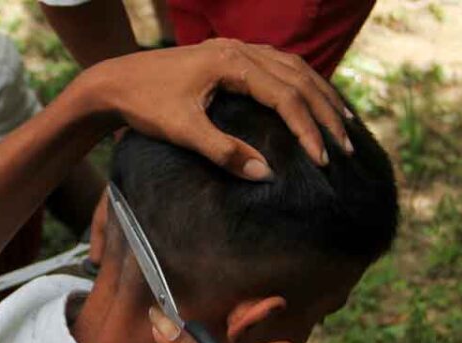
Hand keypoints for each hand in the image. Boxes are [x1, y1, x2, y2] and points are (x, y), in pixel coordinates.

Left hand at [79, 39, 352, 179]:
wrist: (113, 82)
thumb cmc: (144, 106)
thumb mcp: (183, 131)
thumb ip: (224, 152)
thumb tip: (267, 174)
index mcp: (231, 62)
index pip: (285, 95)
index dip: (308, 129)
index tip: (323, 160)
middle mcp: (239, 49)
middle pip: (298, 78)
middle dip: (326, 112)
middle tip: (347, 147)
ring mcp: (236, 49)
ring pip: (293, 68)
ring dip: (319, 96)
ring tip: (343, 125)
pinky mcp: (230, 57)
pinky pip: (278, 67)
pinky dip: (300, 86)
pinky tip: (312, 104)